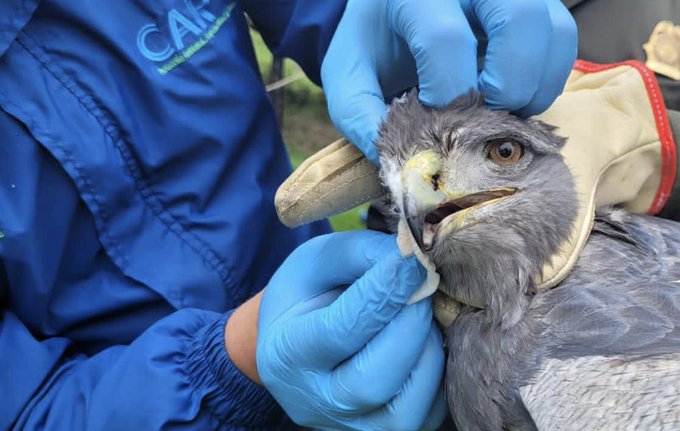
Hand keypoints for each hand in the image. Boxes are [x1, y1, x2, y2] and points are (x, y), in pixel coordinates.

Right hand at [257, 231, 446, 429]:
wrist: (295, 344)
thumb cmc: (306, 295)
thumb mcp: (316, 262)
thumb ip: (359, 254)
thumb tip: (413, 258)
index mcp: (286, 355)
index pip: (341, 329)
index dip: (384, 292)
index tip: (413, 259)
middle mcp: (315, 402)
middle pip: (373, 380)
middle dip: (409, 326)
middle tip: (422, 287)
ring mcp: (352, 427)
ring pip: (406, 406)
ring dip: (428, 349)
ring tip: (421, 313)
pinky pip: (429, 412)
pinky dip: (438, 372)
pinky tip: (424, 339)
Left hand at [322, 0, 576, 162]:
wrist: (392, 18)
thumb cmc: (373, 48)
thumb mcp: (349, 79)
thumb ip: (360, 115)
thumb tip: (397, 161)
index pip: (445, 38)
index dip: (447, 90)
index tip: (435, 113)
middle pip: (516, 17)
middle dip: (508, 82)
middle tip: (485, 113)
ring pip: (551, 28)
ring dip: (535, 83)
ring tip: (504, 110)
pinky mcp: (534, 5)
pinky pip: (563, 38)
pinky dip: (548, 77)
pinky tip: (517, 98)